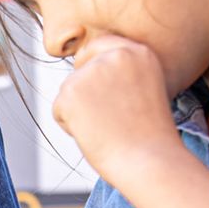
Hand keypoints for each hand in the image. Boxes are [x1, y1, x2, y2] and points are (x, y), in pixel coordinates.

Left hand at [53, 36, 182, 187]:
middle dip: (86, 90)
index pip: (101, 45)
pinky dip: (70, 126)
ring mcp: (91, 71)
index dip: (95, 66)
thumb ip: (122, 73)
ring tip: (108, 130)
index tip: (103, 92)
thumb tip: (90, 71)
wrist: (149, 162)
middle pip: (81, 66)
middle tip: (109, 118)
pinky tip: (95, 135)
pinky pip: (59, 109)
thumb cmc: (149, 137)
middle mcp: (115, 55)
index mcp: (139, 52)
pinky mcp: (71, 91)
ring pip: (69, 90)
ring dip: (80, 111)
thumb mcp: (146, 90)